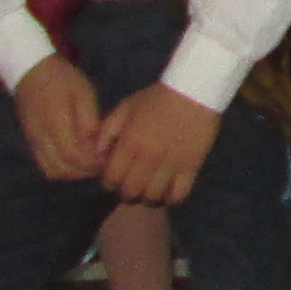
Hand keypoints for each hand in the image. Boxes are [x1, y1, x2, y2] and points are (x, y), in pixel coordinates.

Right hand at [11, 53, 107, 181]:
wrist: (31, 70)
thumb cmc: (62, 79)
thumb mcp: (83, 93)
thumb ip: (89, 121)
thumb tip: (96, 146)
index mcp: (56, 123)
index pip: (74, 156)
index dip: (92, 163)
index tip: (107, 159)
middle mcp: (41, 137)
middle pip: (62, 169)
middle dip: (84, 171)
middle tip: (101, 163)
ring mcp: (33, 141)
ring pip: (52, 171)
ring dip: (72, 173)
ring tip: (89, 163)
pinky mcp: (30, 141)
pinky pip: (44, 165)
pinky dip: (61, 168)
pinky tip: (74, 160)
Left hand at [98, 82, 225, 207]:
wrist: (192, 91)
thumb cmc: (156, 99)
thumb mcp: (125, 108)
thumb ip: (107, 130)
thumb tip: (98, 155)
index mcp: (129, 144)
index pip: (112, 179)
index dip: (109, 183)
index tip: (114, 179)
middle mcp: (148, 159)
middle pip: (130, 193)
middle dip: (126, 193)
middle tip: (130, 186)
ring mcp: (170, 165)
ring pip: (153, 197)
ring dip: (147, 197)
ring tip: (148, 190)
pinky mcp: (191, 167)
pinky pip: (178, 195)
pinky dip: (170, 198)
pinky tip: (167, 191)